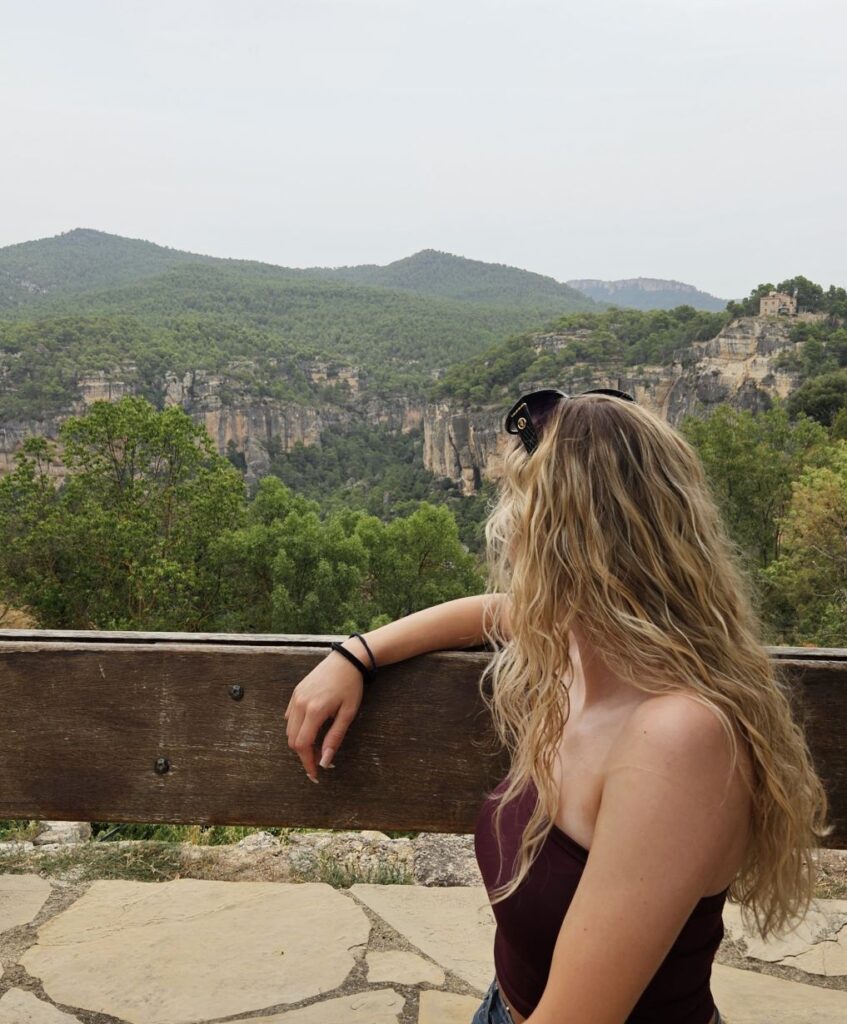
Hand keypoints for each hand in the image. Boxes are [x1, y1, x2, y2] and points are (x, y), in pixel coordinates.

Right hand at [284, 649, 363, 782]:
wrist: (346, 659)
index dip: (307, 762)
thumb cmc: (350, 686)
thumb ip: (335, 738)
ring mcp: (295, 698)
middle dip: (304, 755)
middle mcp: (300, 704)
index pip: (303, 745)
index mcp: (314, 710)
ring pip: (289, 730)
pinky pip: (289, 717)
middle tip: (319, 761)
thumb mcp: (348, 713)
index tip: (314, 774)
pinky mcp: (295, 693)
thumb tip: (325, 761)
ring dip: (300, 742)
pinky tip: (311, 729)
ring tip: (317, 746)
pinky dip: (296, 729)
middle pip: (293, 740)